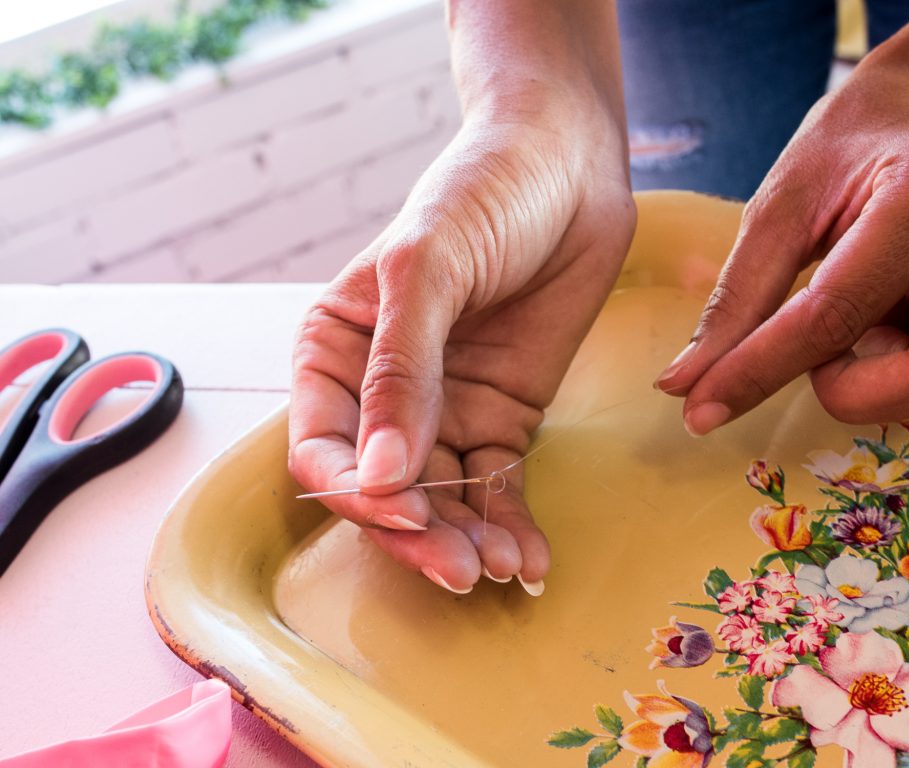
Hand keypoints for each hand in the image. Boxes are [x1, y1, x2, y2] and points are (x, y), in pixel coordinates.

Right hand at [289, 106, 633, 592]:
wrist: (568, 166)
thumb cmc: (482, 192)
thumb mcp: (429, 268)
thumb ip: (400, 371)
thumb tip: (377, 475)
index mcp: (335, 351)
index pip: (323, 446)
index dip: (355, 491)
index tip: (404, 510)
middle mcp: (381, 392)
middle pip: (381, 489)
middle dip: (416, 533)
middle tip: (459, 568)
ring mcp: (444, 410)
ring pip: (440, 500)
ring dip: (465, 541)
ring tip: (501, 569)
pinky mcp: (502, 418)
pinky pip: (496, 487)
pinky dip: (508, 526)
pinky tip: (528, 560)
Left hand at [655, 49, 908, 432]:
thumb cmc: (851, 141)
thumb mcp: (780, 204)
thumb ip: (738, 298)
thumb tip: (686, 383)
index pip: (836, 312)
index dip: (760, 369)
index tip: (701, 409)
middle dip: (852, 392)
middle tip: (811, 358)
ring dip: (874, 383)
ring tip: (843, 331)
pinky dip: (892, 369)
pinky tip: (873, 327)